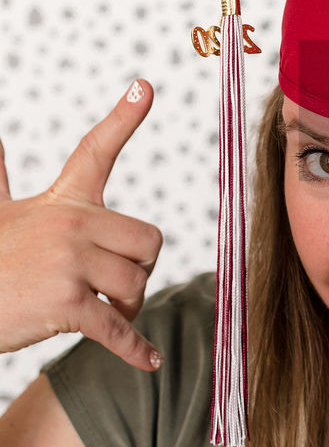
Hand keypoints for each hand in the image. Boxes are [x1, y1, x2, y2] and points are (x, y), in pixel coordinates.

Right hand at [0, 80, 163, 369]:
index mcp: (61, 201)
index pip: (95, 148)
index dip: (123, 115)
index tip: (146, 86)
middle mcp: (70, 223)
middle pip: (148, 241)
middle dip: (142, 267)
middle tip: (120, 282)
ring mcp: (69, 262)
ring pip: (136, 283)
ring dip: (130, 306)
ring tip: (107, 312)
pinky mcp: (66, 302)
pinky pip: (116, 326)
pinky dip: (134, 349)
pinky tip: (147, 361)